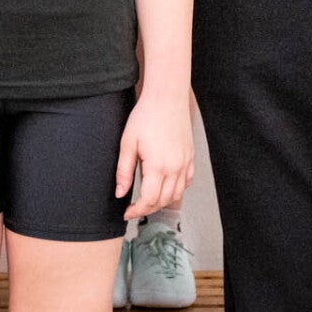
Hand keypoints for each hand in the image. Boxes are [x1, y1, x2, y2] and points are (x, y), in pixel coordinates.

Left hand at [117, 89, 193, 217]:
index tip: (127, 212)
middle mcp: (175, 168)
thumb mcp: (127, 143)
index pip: (149, 200)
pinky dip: (176, 190)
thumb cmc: (146, 117)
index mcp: (158, 166)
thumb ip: (124, 171)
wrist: (167, 98)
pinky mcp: (190, 158)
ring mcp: (185, 164)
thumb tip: (120, 193)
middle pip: (163, 201)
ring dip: (162, 201)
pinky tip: (166, 186)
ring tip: (148, 199)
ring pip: (177, 194)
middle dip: (148, 208)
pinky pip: (186, 182)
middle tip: (134, 207)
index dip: (137, 210)